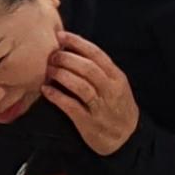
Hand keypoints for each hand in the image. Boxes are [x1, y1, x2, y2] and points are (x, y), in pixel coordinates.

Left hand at [41, 29, 140, 155]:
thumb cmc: (117, 107)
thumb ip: (101, 70)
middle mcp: (110, 91)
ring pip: (81, 86)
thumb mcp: (117, 85)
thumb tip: (75, 49)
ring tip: (48, 70)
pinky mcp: (89, 123)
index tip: (61, 36)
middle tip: (52, 55)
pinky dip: (57, 96)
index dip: (77, 43)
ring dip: (62, 75)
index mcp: (117, 78)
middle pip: (88, 69)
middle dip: (67, 58)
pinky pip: (71, 106)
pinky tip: (46, 90)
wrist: (127, 138)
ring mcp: (101, 107)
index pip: (97, 55)